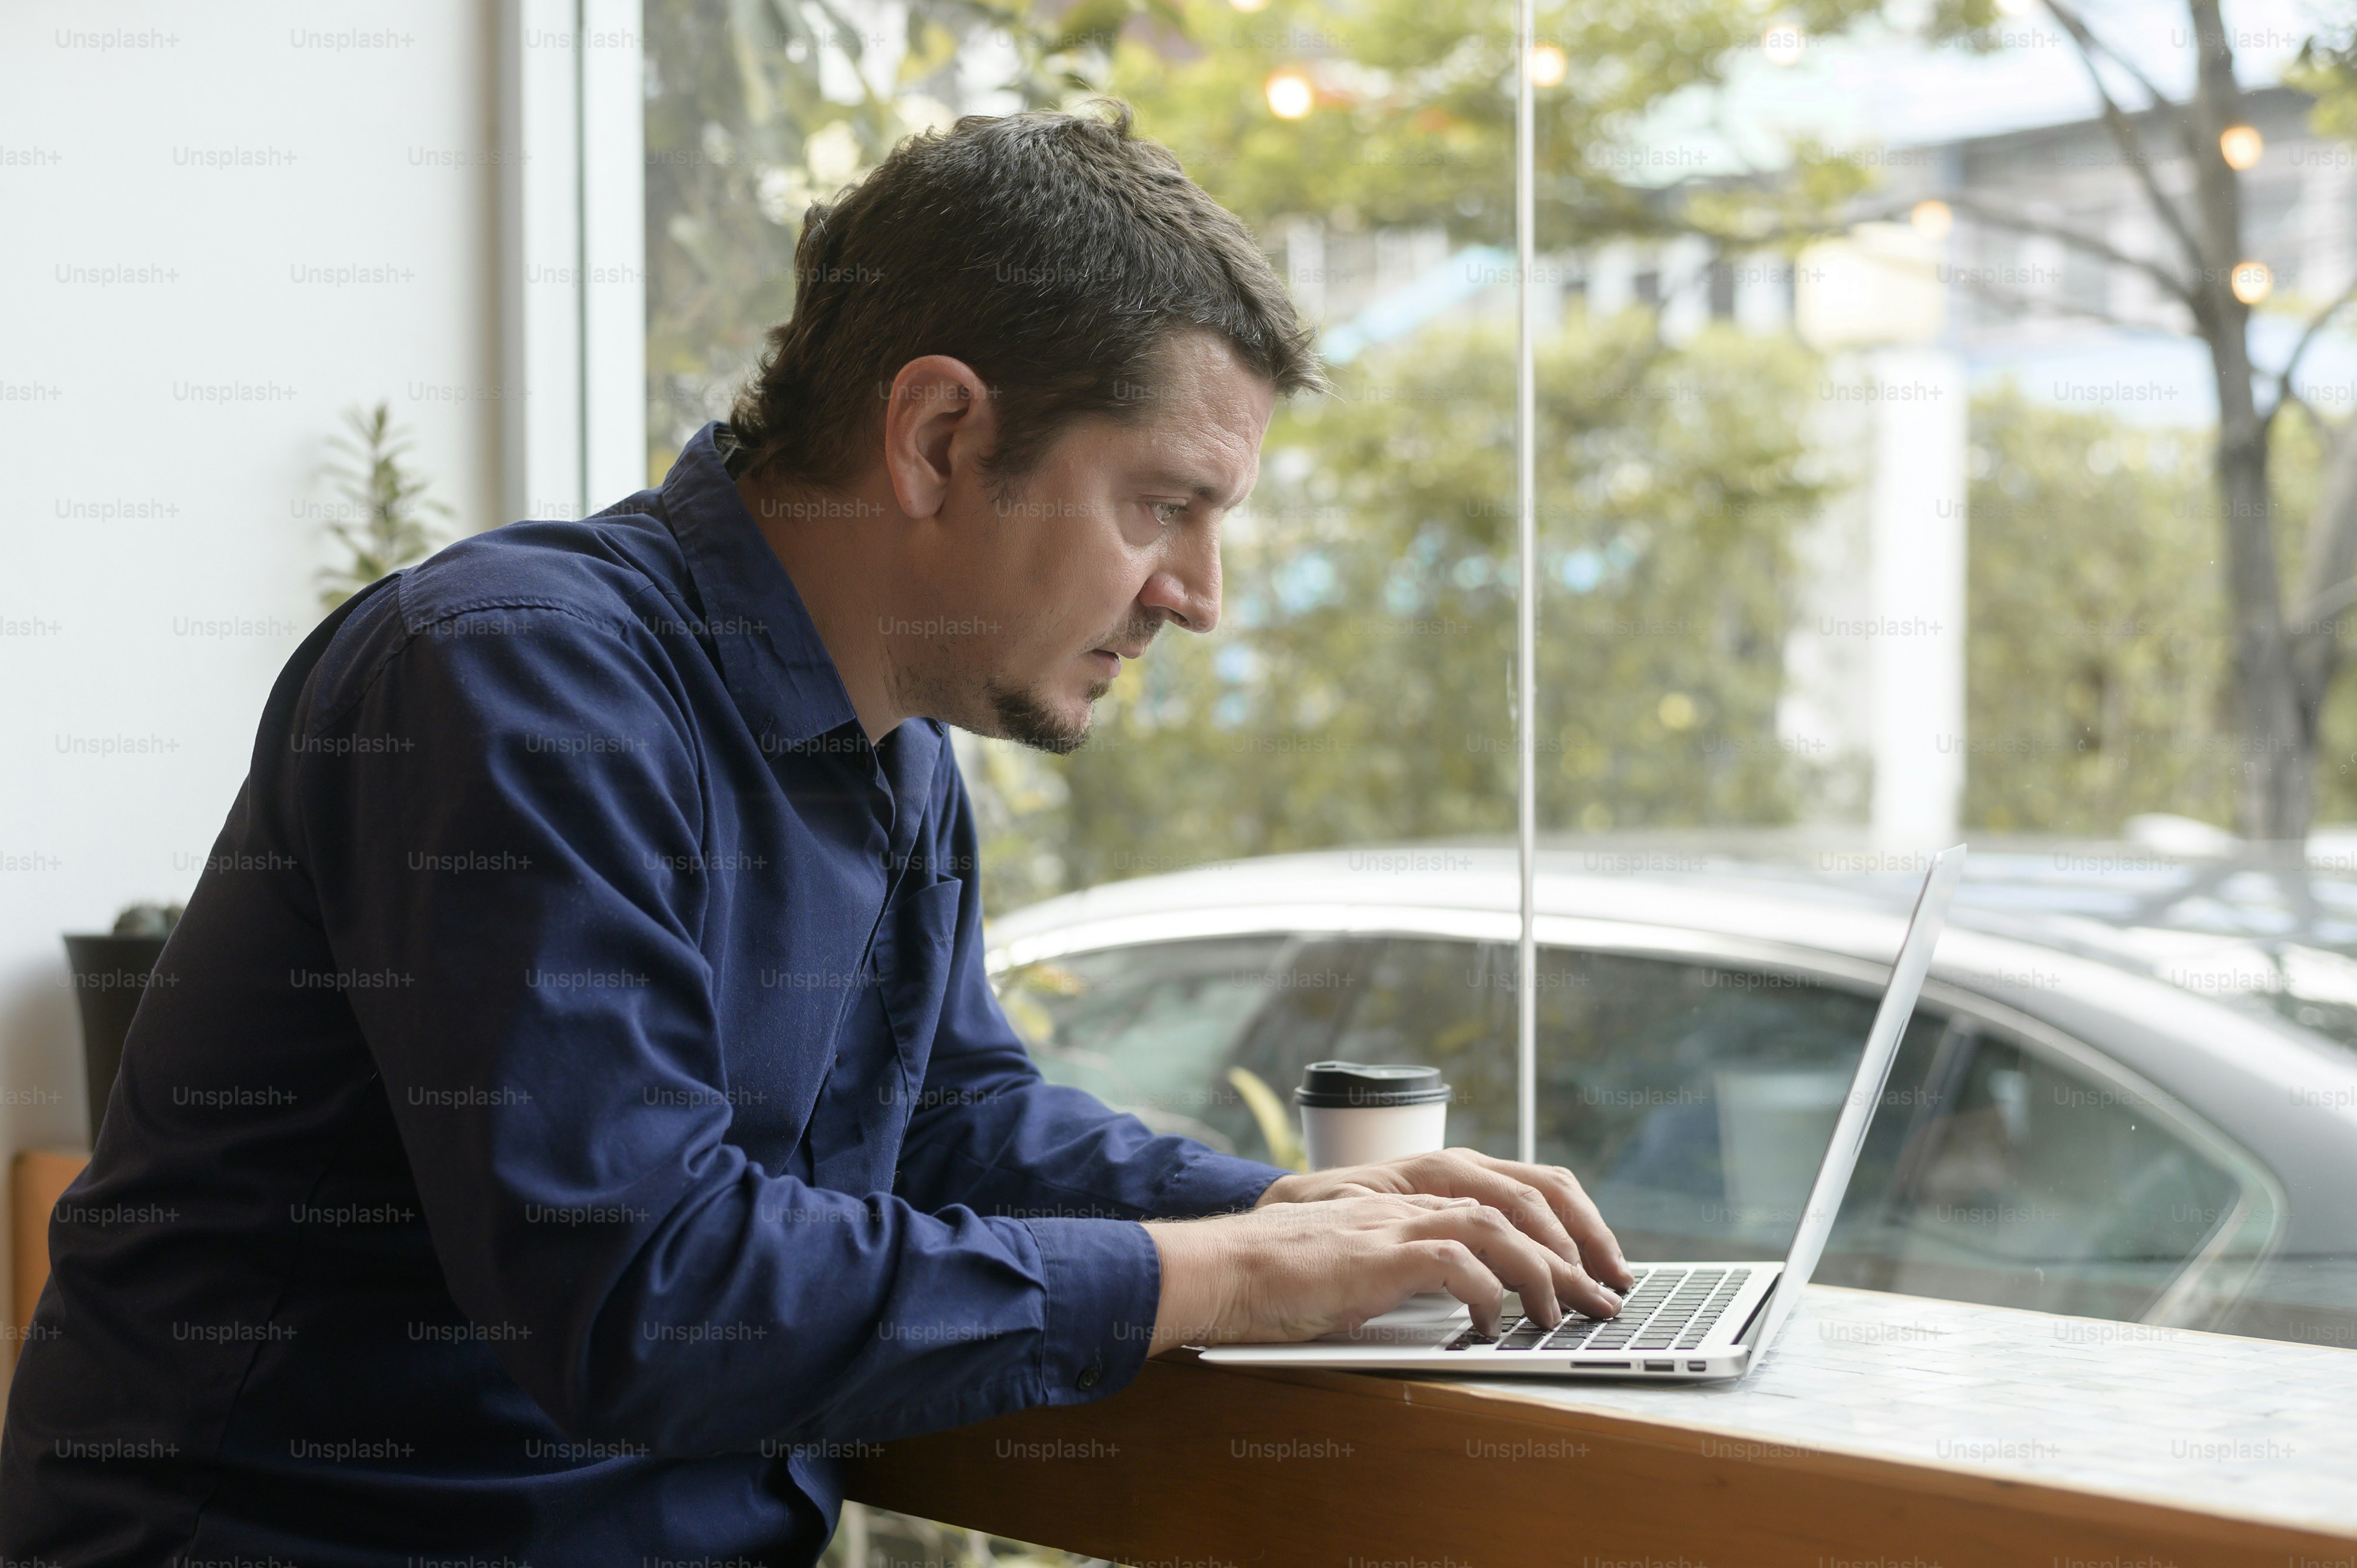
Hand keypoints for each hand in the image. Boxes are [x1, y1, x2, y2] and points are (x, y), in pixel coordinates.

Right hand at [1257, 1147, 1632, 1297]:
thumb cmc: (1284, 1272)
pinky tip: (1491, 1324)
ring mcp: (1396, 1220)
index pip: (1516, 1187)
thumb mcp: (1366, 1258)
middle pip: (1522, 1203)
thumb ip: (1412, 1260)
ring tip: (1562, 1316)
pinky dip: (1486, 1293)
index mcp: (1415, 1192)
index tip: (1597, 1267)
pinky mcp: (1379, 1253)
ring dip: (1544, 1274)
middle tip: (1606, 1299)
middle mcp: (1413, 1195)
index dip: (1569, 1224)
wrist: (1224, 1268)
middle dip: (1577, 1252)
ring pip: (1500, 1227)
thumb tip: (1471, 1289)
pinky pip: (1456, 1263)